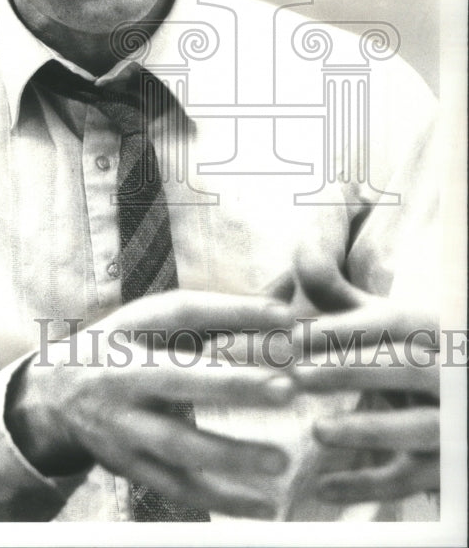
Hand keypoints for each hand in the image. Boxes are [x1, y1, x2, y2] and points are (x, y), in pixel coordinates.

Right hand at [6, 289, 295, 518]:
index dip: (233, 311)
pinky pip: (178, 488)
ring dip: (231, 454)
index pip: (184, 313)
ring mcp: (122, 426)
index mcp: (131, 327)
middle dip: (232, 385)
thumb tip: (284, 291)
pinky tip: (265, 506)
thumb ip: (217, 311)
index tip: (286, 317)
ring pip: (178, 444)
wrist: (53, 394)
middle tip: (288, 388)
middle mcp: (122, 374)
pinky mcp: (129, 467)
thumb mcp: (153, 319)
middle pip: (178, 380)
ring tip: (281, 460)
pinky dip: (223, 500)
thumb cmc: (123, 346)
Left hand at [292, 252, 438, 504]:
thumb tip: (302, 257)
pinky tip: (323, 488)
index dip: (340, 328)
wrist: (455, 396)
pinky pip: (410, 480)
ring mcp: (453, 422)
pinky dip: (367, 486)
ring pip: (416, 428)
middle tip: (295, 376)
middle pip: (404, 368)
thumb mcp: (385, 320)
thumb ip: (341, 295)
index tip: (293, 334)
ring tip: (317, 430)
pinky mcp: (447, 467)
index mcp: (433, 328)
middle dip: (347, 370)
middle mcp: (451, 373)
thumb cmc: (409, 351)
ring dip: (367, 429)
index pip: (388, 322)